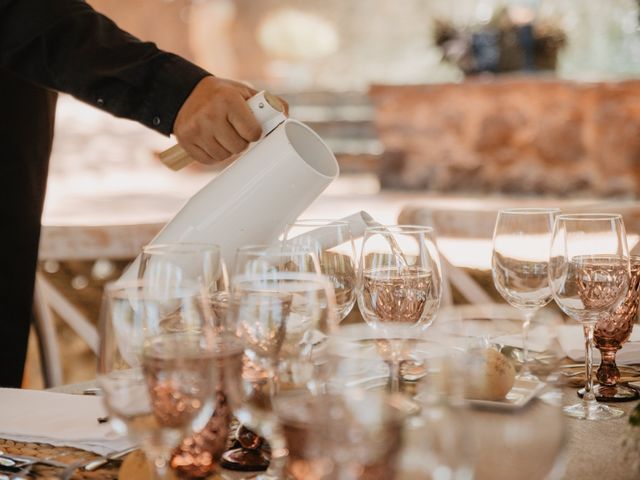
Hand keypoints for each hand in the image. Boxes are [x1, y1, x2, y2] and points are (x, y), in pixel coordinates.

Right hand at [173, 76, 288, 164]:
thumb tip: (288, 121)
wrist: (186, 92)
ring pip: (224, 156)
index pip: (253, 133)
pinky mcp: (185, 140)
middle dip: (241, 141)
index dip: (254, 133)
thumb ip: (271, 103)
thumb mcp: (245, 92)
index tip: (250, 127)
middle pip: (238, 147)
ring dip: (227, 149)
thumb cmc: (223, 95)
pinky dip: (213, 155)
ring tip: (223, 134)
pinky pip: (209, 160)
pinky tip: (211, 140)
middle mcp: (210, 113)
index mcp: (228, 99)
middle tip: (235, 130)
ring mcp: (195, 128)